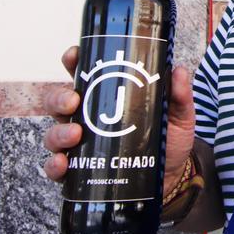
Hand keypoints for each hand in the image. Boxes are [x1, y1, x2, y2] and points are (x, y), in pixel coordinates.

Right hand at [41, 45, 198, 197]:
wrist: (172, 177)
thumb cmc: (169, 140)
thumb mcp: (178, 115)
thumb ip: (179, 95)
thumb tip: (179, 70)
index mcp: (106, 97)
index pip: (83, 74)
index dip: (73, 61)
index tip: (74, 55)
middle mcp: (87, 118)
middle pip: (59, 102)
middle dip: (59, 98)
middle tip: (74, 100)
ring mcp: (81, 144)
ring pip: (54, 133)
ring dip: (58, 132)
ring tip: (75, 134)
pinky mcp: (81, 170)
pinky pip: (56, 167)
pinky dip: (54, 165)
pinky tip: (63, 163)